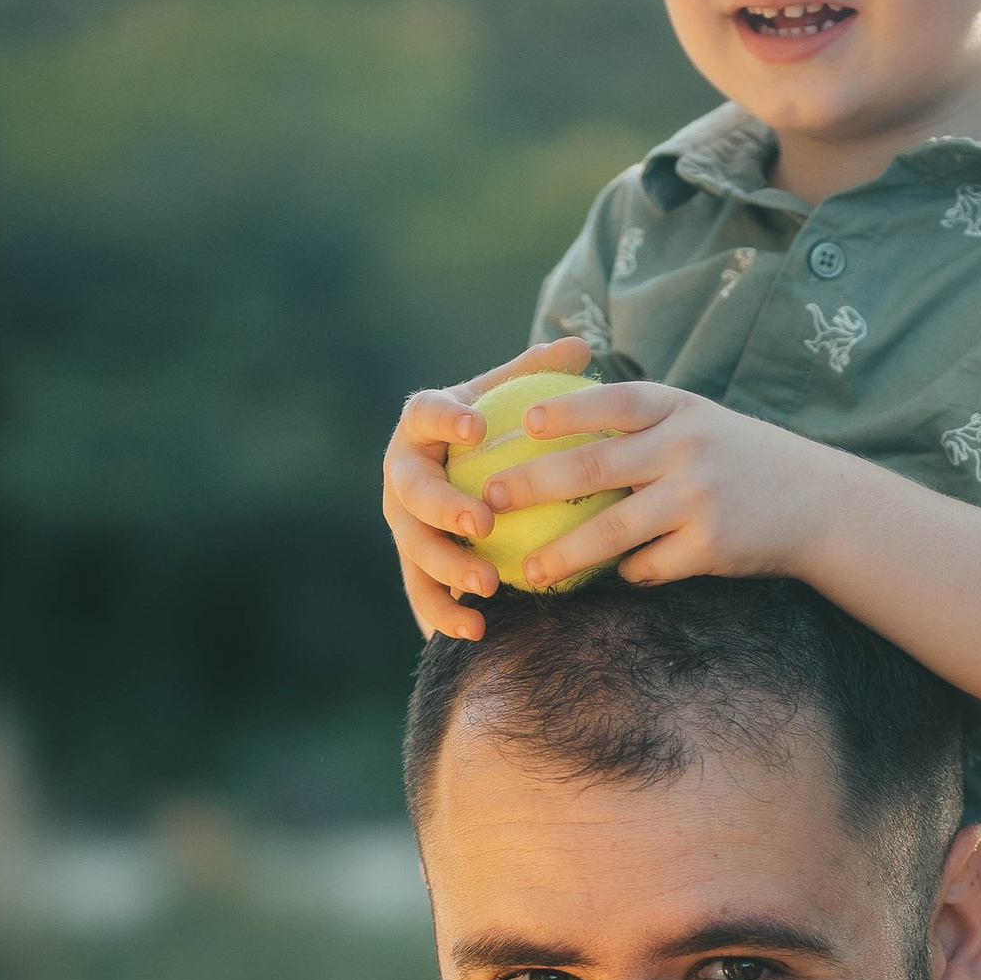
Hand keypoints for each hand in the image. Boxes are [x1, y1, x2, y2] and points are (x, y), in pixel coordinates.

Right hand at [382, 336, 592, 640]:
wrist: (465, 473)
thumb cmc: (496, 430)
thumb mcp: (512, 397)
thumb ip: (537, 373)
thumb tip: (579, 346)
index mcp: (420, 426)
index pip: (424, 414)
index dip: (445, 420)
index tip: (477, 426)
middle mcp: (401, 476)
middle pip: (412, 493)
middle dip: (443, 510)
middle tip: (483, 523)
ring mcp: (402, 525)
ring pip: (413, 551)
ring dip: (446, 570)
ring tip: (487, 586)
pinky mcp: (412, 567)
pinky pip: (423, 595)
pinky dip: (444, 615)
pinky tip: (476, 632)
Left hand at [461, 378, 848, 594]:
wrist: (817, 502)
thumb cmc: (738, 459)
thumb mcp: (698, 420)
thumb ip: (642, 421)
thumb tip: (552, 418)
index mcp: (680, 409)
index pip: (614, 401)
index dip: (566, 409)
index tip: (521, 422)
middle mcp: (687, 448)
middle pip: (595, 466)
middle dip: (535, 484)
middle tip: (492, 500)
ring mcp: (699, 498)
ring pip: (612, 531)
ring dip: (562, 555)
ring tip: (527, 571)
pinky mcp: (711, 546)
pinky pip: (649, 566)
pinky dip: (626, 573)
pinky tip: (612, 578)